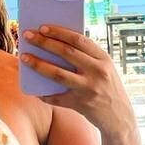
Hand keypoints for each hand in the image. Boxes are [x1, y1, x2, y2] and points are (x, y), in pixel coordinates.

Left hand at [20, 25, 134, 135]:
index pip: (79, 40)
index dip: (59, 32)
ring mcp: (89, 89)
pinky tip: (34, 90)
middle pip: (66, 53)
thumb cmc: (108, 87)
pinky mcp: (81, 105)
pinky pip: (57, 98)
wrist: (120, 117)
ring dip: (38, 64)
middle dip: (44, 43)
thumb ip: (87, 57)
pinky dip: (44, 94)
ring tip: (24, 58)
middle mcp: (97, 72)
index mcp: (103, 59)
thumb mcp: (105, 69)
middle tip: (28, 36)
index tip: (43, 27)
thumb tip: (55, 45)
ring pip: (58, 74)